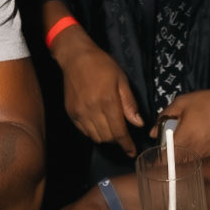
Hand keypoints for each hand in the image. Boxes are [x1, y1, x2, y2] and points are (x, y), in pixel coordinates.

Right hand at [53, 31, 144, 154]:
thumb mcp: (121, 80)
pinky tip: (98, 123)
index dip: (127, 144)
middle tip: (123, 134)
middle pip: (107, 137)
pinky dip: (94, 132)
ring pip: (95, 137)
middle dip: (117, 140)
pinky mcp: (71, 113)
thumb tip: (138, 124)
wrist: (76, 57)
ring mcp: (80, 113)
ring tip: (111, 128)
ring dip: (106, 138)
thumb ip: (129, 103)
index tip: (132, 152)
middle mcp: (92, 110)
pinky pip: (84, 132)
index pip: (119, 131)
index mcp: (108, 101)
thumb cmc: (102, 65)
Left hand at [155, 79, 209, 160]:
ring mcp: (209, 156)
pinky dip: (201, 152)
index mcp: (184, 140)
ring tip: (192, 138)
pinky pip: (205, 158)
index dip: (158, 161)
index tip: (155, 157)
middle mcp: (196, 152)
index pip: (165, 160)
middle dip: (172, 158)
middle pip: (178, 163)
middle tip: (173, 145)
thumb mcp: (183, 102)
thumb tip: (154, 131)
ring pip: (192, 161)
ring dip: (187, 155)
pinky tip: (206, 139)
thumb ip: (165, 116)